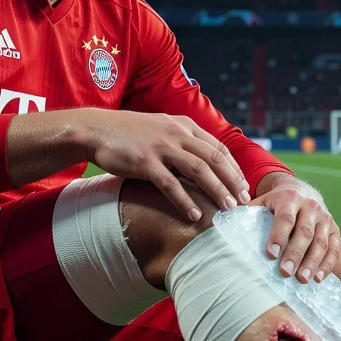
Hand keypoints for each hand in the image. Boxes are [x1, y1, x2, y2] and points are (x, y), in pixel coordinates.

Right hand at [85, 110, 249, 220]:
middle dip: (232, 181)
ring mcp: (161, 147)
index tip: (244, 185)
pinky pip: (170, 184)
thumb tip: (202, 163)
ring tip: (228, 208)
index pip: (218, 147)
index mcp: (184, 125)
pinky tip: (194, 215)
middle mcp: (176, 133)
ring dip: (216, 190)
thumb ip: (182, 141)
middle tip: (244, 201)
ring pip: (198, 170)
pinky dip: (184, 200)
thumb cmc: (130, 134)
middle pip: (214, 159)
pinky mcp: (144, 162)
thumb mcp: (162, 129)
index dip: (234, 168)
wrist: (96, 129)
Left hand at [251, 174, 340, 284]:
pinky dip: (327, 265)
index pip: (284, 218)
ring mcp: (325, 218)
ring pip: (321, 242)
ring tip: (302, 280)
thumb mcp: (262, 203)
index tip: (270, 255)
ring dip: (312, 262)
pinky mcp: (335, 230)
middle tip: (284, 273)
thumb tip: (218, 221)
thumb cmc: (275, 206)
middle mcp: (310, 206)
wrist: (304, 193)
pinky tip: (318, 279)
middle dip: (294, 254)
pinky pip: (334, 249)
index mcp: (289, 198)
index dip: (278, 236)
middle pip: (304, 232)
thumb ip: (245, 213)